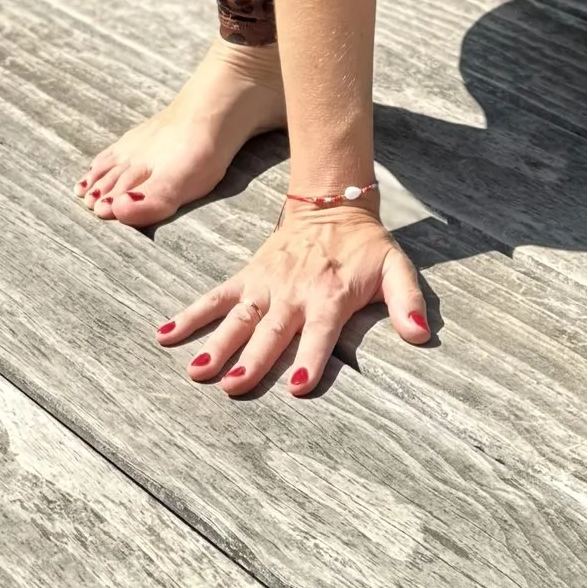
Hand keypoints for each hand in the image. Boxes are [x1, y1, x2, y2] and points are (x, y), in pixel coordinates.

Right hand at [157, 205, 429, 396]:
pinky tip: (166, 335)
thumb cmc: (365, 246)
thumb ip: (408, 301)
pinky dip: (191, 314)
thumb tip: (420, 335)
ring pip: (238, 318)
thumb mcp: (396, 267)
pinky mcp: (248, 276)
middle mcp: (293, 293)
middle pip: (271, 332)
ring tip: (196, 372)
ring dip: (216, 344)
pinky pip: (215, 296)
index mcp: (329, 296)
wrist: (332, 201)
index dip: (311, 359)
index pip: (320, 333)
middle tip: (231, 385)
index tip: (298, 385)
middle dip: (253, 359)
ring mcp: (266, 284)